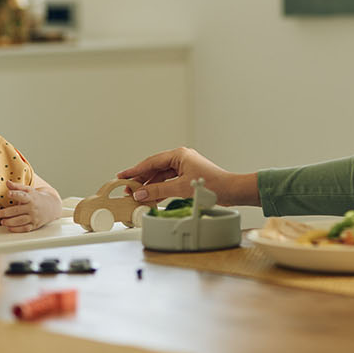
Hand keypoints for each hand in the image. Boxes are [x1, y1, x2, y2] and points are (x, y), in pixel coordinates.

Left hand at [0, 179, 61, 232]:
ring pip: (20, 221)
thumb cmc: (36, 197)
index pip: (22, 195)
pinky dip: (17, 229)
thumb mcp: (29, 190)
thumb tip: (7, 182)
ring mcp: (34, 217)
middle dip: (6, 213)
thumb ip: (17, 187)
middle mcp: (32, 208)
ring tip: (2, 222)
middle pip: (18, 210)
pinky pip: (25, 228)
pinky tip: (9, 227)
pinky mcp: (35, 225)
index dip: (15, 194)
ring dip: (10, 222)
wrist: (52, 206)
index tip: (8, 193)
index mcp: (31, 197)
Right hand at [116, 147, 259, 206]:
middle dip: (141, 179)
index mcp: (179, 155)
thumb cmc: (212, 184)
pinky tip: (151, 197)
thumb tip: (140, 193)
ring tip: (136, 194)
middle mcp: (181, 158)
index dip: (135, 170)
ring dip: (149, 185)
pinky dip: (159, 189)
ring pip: (161, 176)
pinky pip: (168, 182)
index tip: (123, 176)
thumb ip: (158, 191)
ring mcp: (184, 167)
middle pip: (155, 168)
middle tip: (127, 188)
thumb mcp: (181, 188)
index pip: (151, 162)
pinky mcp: (187, 177)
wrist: (231, 190)